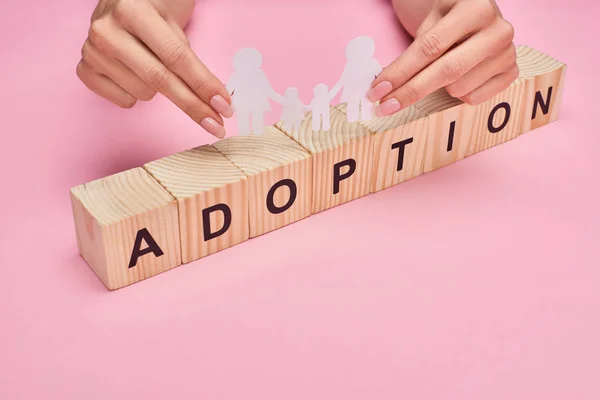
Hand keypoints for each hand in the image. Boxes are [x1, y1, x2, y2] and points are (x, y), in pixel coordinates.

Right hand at [76, 0, 232, 137]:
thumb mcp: (174, 20)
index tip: (224, 107)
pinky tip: (134, 74)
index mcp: (133, 9)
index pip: (176, 57)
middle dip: (193, 106)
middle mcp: (107, 29)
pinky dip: (135, 95)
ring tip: (153, 63)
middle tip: (216, 124)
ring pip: (143, 94)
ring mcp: (91, 51)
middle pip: (160, 81)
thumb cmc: (153, 10)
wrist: (121, 0)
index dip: (203, 85)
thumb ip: (188, 56)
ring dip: (158, 89)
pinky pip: (123, 101)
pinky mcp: (84, 69)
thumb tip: (215, 100)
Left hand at [368, 0, 517, 116]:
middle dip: (411, 91)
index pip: (430, 47)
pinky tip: (459, 77)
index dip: (401, 71)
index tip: (378, 91)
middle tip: (384, 106)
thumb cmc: (446, 18)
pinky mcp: (511, 73)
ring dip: (439, 88)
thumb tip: (385, 88)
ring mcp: (508, 53)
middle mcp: (498, 30)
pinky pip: (473, 98)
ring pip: (458, 88)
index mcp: (475, 7)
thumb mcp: (429, 20)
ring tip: (441, 68)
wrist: (474, 16)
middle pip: (446, 71)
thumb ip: (412, 50)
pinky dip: (458, 94)